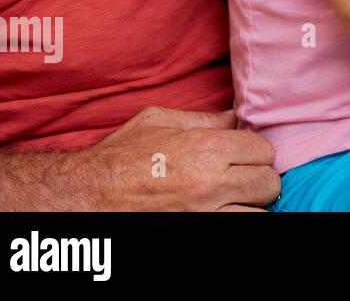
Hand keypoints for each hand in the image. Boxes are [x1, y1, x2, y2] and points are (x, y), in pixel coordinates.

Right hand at [62, 107, 278, 210]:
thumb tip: (236, 116)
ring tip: (233, 200)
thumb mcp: (158, 122)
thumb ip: (204, 119)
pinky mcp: (197, 232)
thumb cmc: (117, 159)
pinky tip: (222, 212)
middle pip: (268, 183)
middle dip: (259, 180)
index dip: (256, 152)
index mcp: (206, 148)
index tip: (245, 157)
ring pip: (259, 212)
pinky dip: (235, 220)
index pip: (264, 150)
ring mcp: (205, 215)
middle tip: (243, 180)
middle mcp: (211, 183)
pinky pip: (237, 228)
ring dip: (250, 206)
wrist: (81, 198)